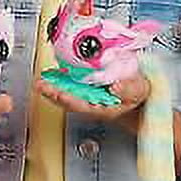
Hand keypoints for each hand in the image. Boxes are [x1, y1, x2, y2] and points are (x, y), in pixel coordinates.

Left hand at [36, 73, 150, 132]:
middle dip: (53, 93)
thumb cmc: (139, 95)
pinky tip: (54, 72)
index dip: (68, 100)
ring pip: (67, 92)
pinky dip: (61, 78)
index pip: (82, 105)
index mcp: (103, 108)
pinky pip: (70, 84)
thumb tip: (116, 86)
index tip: (58, 93)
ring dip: (53, 86)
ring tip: (42, 78)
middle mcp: (92, 104)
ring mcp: (88, 96)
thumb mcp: (139, 91)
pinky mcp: (86, 88)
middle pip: (68, 100)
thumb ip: (129, 89)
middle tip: (40, 85)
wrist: (140, 95)